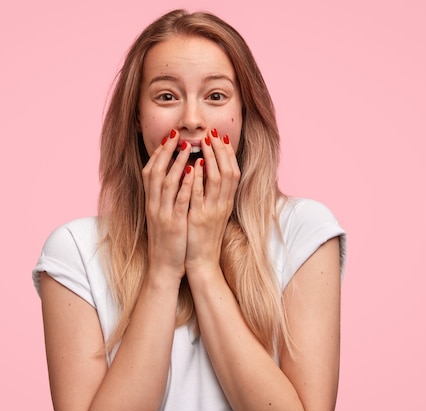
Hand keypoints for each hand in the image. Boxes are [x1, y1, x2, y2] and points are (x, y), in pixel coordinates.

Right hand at [142, 130, 194, 283]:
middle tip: (176, 134)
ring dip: (177, 162)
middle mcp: (153, 205)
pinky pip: (179, 200)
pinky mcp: (174, 224)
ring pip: (166, 182)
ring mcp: (162, 214)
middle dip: (166, 151)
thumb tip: (174, 178)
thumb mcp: (162, 217)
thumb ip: (165, 199)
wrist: (163, 267)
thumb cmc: (167, 241)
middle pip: (155, 171)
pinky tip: (194, 170)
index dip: (158, 153)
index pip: (150, 171)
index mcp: (151, 203)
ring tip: (188, 146)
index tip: (168, 138)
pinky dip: (186, 183)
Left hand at [185, 128, 240, 277]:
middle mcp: (223, 205)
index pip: (233, 172)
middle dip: (221, 151)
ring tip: (203, 143)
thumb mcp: (212, 212)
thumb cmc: (204, 236)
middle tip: (213, 133)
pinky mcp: (199, 218)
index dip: (228, 154)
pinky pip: (200, 195)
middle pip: (229, 171)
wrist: (202, 262)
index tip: (221, 137)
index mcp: (226, 202)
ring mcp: (212, 211)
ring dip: (211, 159)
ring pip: (217, 180)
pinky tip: (193, 166)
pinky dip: (198, 179)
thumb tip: (208, 171)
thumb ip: (212, 194)